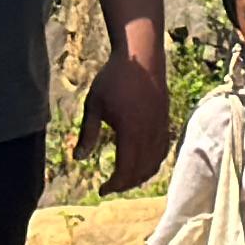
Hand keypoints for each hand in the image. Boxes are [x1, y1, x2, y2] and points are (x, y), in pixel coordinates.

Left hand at [75, 46, 170, 193]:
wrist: (142, 54)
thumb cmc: (113, 78)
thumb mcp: (94, 105)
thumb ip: (87, 134)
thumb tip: (79, 159)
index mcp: (130, 132)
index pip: (125, 171)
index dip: (114, 185)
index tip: (101, 190)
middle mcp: (149, 133)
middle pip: (141, 171)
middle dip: (126, 184)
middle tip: (111, 187)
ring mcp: (160, 126)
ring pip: (154, 163)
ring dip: (140, 176)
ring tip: (125, 179)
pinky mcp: (165, 120)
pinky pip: (162, 150)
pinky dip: (153, 162)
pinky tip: (142, 163)